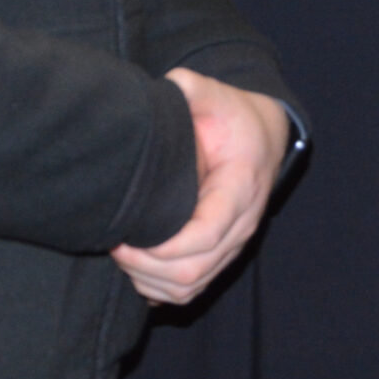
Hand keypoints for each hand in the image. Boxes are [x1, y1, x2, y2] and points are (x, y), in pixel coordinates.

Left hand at [112, 69, 291, 306]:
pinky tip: (137, 268)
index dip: (164, 246)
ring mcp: (232, 246)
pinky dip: (158, 290)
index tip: (128, 236)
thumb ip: (192, 88)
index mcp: (240, 188)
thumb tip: (165, 86)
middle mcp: (241, 225)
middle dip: (144, 266)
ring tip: (121, 253)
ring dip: (148, 281)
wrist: (264, 138)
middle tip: (113, 242)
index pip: (206, 234)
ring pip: (189, 289)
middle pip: (193, 272)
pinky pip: (189, 292)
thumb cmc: (236, 118)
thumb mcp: (216, 95)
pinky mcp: (220, 257)